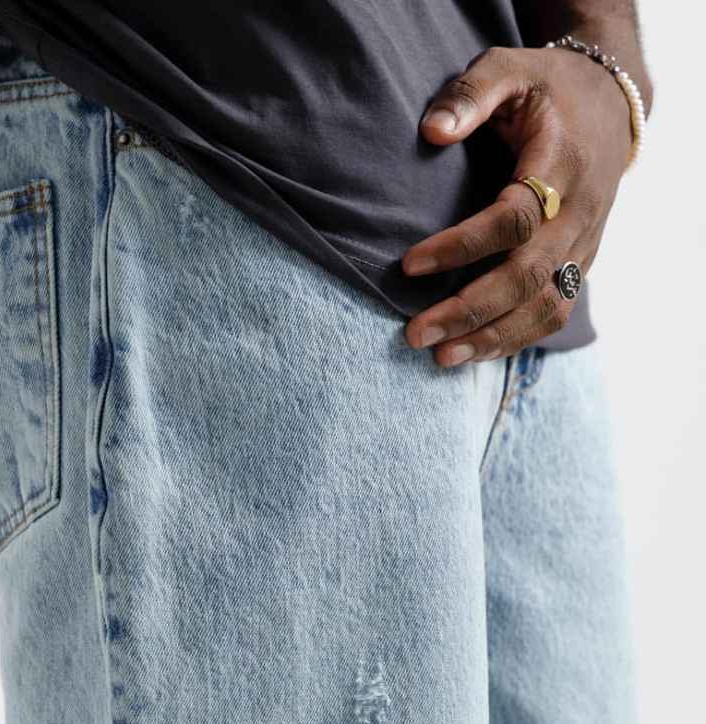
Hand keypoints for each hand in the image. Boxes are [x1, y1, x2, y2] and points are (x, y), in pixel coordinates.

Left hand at [402, 41, 650, 364]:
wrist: (609, 105)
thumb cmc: (546, 90)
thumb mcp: (509, 70)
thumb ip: (471, 95)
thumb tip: (431, 131)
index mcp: (561, 164)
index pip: (514, 219)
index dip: (461, 247)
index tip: (409, 265)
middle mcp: (580, 212)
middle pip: (528, 276)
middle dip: (469, 310)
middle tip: (415, 334)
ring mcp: (585, 242)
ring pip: (547, 306)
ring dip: (493, 338)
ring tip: (441, 358)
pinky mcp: (581, 262)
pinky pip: (555, 311)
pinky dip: (516, 339)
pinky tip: (473, 352)